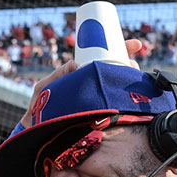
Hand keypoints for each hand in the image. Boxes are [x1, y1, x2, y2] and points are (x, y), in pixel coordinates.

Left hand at [18, 39, 144, 127]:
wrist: (40, 131)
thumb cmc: (40, 107)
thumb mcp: (45, 87)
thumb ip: (57, 75)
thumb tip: (75, 64)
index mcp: (83, 74)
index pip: (105, 57)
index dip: (123, 49)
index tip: (137, 45)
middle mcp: (94, 85)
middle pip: (117, 71)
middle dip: (130, 65)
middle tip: (134, 64)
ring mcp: (98, 99)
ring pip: (118, 87)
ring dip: (129, 81)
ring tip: (132, 78)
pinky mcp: (101, 114)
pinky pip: (116, 105)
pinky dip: (126, 100)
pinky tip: (131, 99)